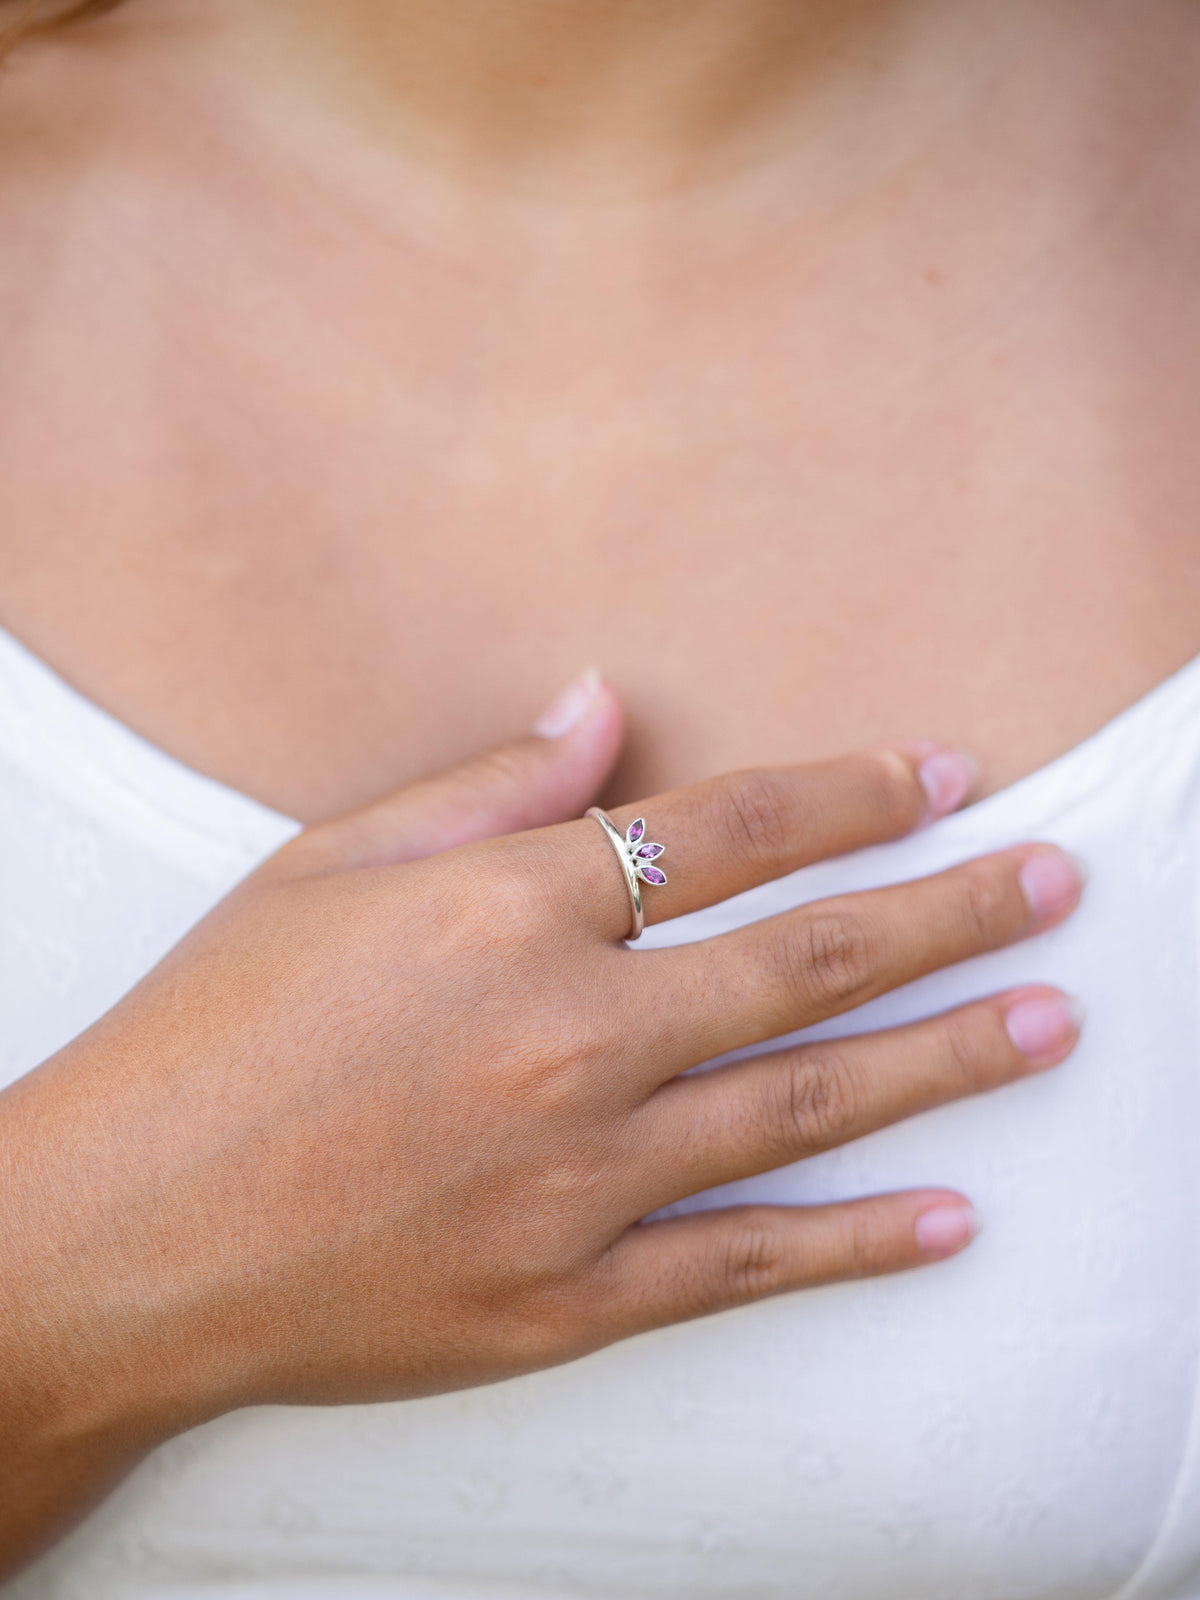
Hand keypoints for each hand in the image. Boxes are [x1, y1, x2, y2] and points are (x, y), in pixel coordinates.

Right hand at [0, 673, 1082, 1570]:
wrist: (120, 1238)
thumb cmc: (211, 1036)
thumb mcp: (326, 868)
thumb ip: (485, 785)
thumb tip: (605, 700)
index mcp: (506, 913)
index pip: (727, 829)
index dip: (851, 794)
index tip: (943, 776)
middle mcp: (568, 1038)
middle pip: (805, 957)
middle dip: (948, 911)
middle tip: (1054, 884)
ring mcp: (579, 1181)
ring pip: (808, 1105)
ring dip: (946, 1058)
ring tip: (1049, 1021)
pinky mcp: (569, 1299)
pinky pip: (745, 1266)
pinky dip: (857, 1245)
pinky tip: (950, 1220)